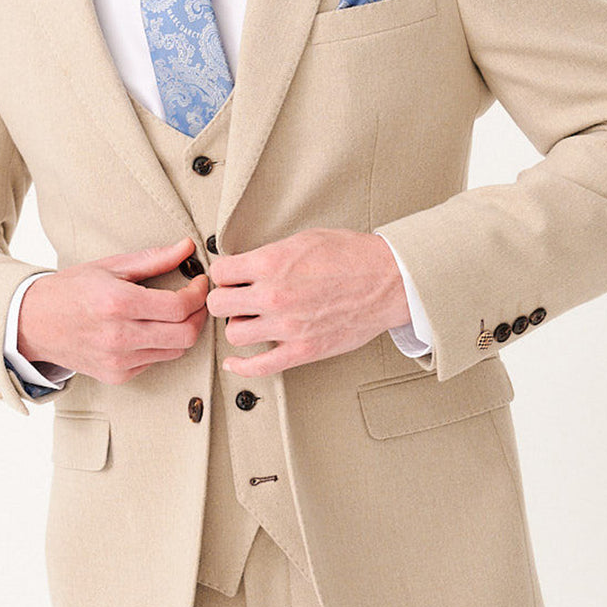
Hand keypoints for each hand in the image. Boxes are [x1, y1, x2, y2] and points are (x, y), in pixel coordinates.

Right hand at [17, 237, 208, 384]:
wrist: (32, 323)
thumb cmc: (70, 290)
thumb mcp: (109, 266)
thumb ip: (153, 259)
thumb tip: (187, 247)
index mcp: (117, 303)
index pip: (178, 306)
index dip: (198, 294)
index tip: (200, 282)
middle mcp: (119, 336)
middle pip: (185, 335)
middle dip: (199, 315)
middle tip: (196, 300)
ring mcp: (117, 361)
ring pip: (176, 352)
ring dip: (184, 332)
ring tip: (177, 313)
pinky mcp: (116, 375)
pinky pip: (155, 362)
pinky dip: (162, 346)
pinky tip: (152, 329)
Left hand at [206, 228, 410, 377]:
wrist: (388, 280)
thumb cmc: (352, 257)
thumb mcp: (303, 240)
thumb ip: (270, 254)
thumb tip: (246, 264)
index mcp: (271, 263)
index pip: (220, 272)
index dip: (223, 273)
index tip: (230, 277)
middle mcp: (273, 296)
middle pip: (218, 304)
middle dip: (224, 298)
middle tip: (235, 297)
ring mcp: (286, 326)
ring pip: (234, 334)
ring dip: (238, 326)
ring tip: (250, 320)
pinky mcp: (301, 350)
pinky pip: (258, 366)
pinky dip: (240, 366)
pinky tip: (234, 362)